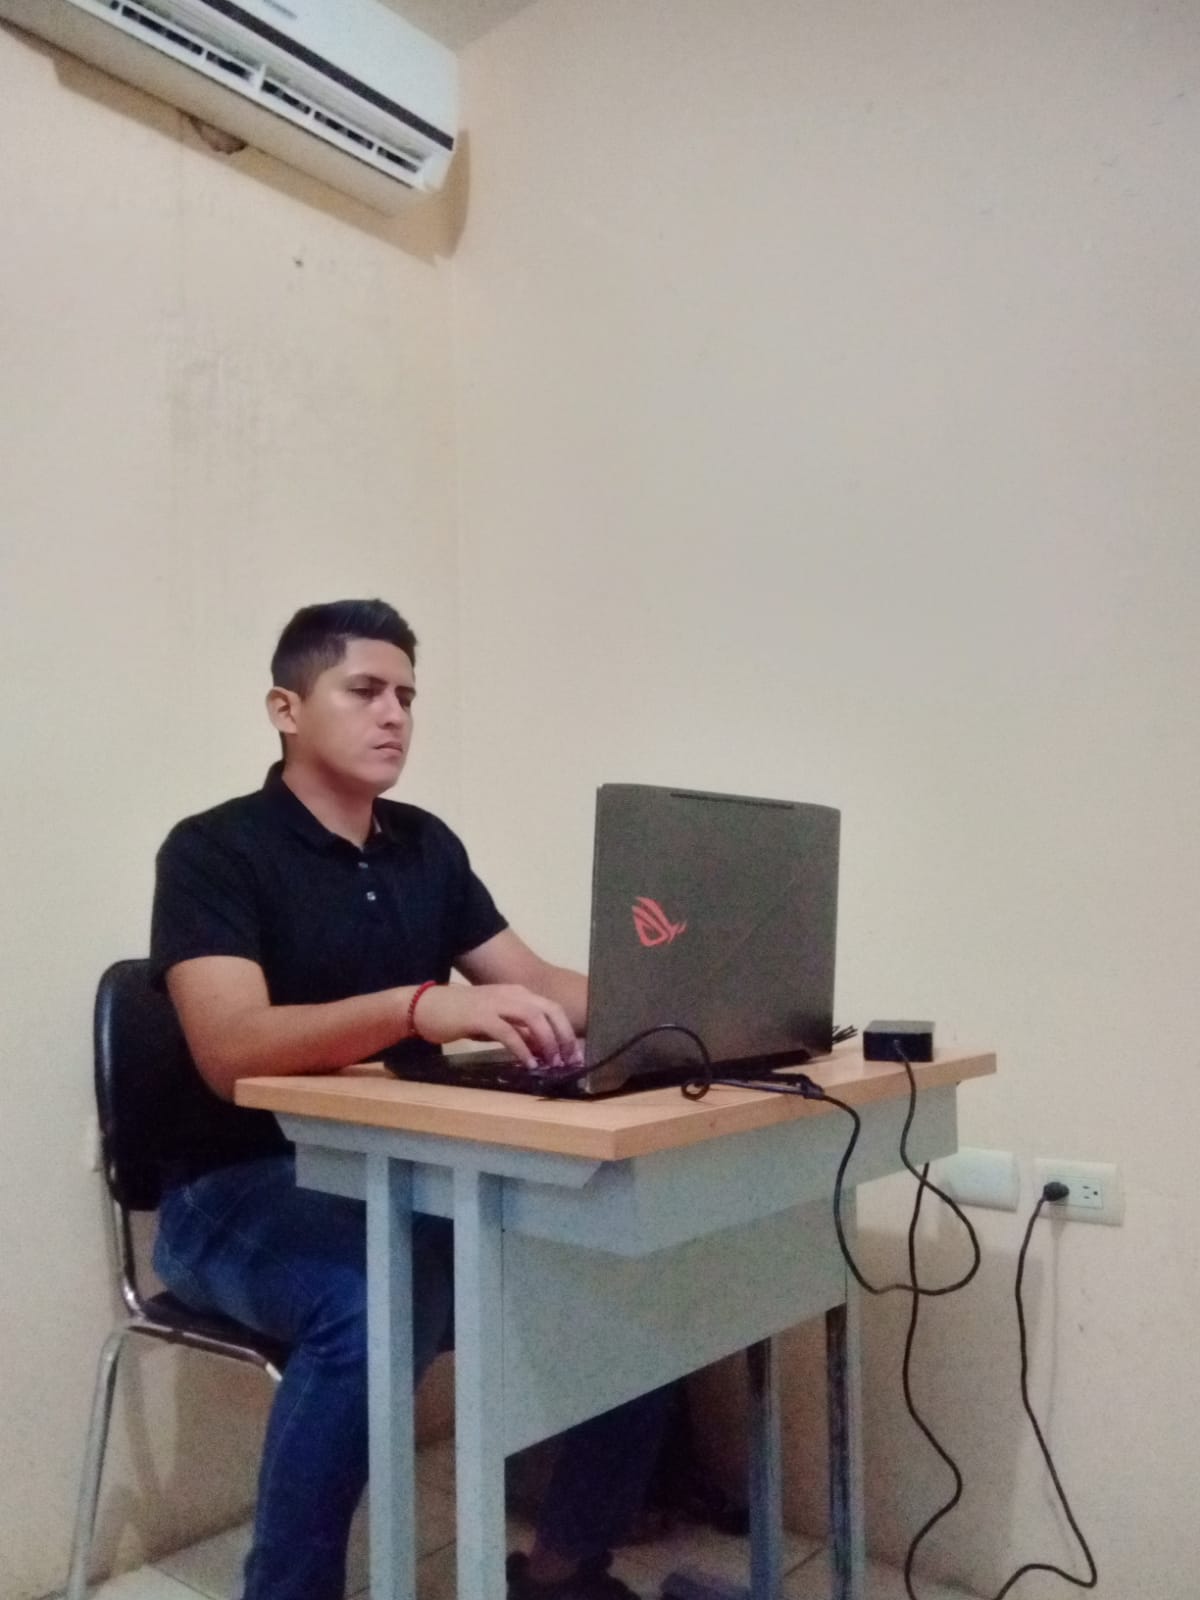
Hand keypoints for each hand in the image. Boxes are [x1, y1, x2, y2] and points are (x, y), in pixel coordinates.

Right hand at [410, 984, 582, 1069]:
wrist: (426, 1007)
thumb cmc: (461, 1016)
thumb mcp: (496, 1022)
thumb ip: (518, 1031)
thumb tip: (541, 1049)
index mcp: (517, 993)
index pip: (552, 1008)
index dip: (566, 1030)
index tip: (574, 1053)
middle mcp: (511, 994)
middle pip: (550, 1011)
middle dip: (564, 1036)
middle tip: (570, 1060)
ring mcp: (496, 1003)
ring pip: (534, 1018)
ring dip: (548, 1042)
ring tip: (553, 1063)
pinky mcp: (481, 1017)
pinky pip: (509, 1033)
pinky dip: (522, 1049)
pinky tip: (529, 1064)